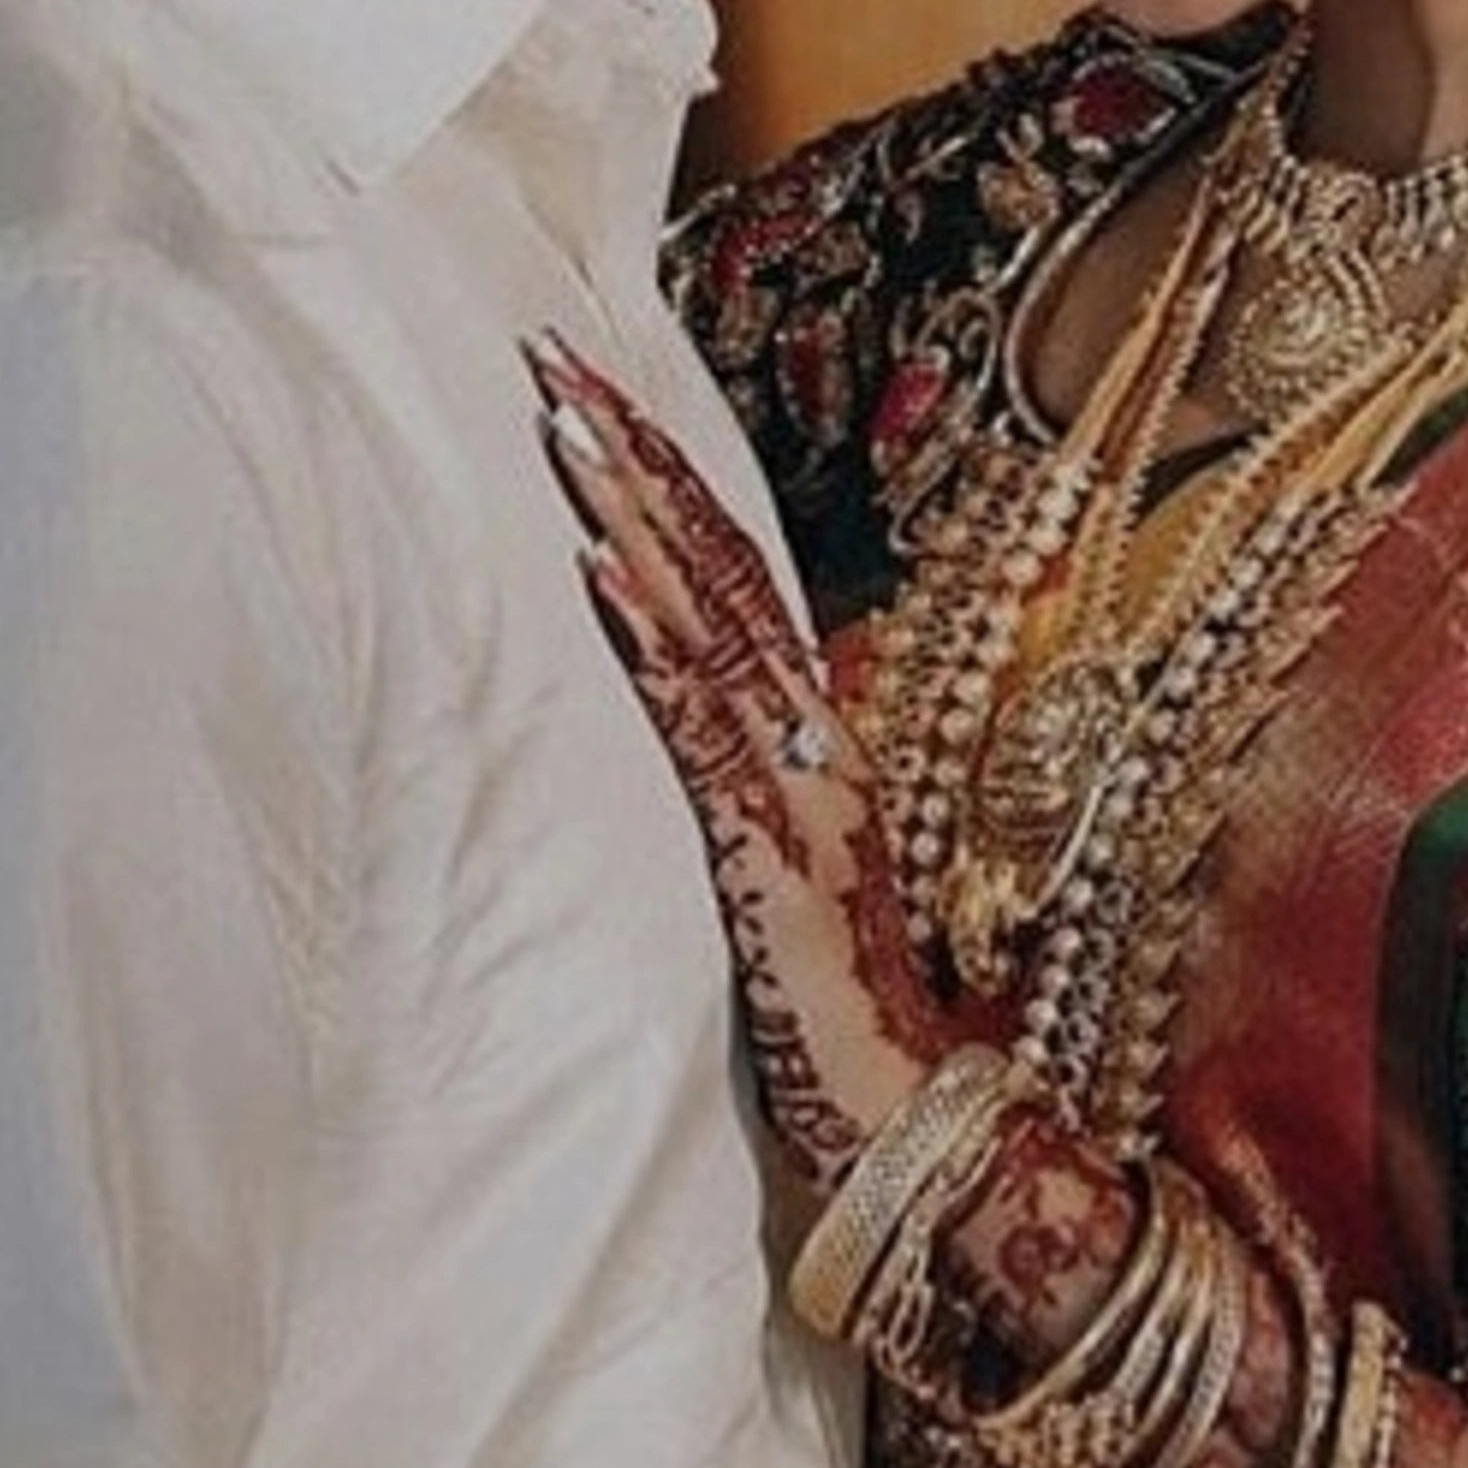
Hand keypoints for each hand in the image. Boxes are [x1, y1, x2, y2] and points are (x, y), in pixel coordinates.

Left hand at [529, 336, 955, 1172]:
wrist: (918, 1117)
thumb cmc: (842, 1003)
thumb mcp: (790, 861)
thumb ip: (754, 776)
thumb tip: (697, 700)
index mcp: (813, 726)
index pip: (728, 567)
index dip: (661, 472)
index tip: (592, 388)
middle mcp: (811, 732)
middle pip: (713, 560)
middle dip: (629, 450)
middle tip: (548, 351)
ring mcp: (793, 786)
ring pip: (705, 622)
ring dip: (629, 517)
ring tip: (562, 425)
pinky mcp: (764, 852)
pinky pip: (698, 732)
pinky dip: (651, 647)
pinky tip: (600, 579)